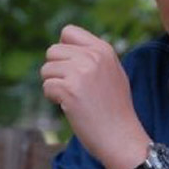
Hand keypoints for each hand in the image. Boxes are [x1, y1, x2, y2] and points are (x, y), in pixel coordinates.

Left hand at [40, 25, 148, 168]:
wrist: (121, 137)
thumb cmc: (115, 109)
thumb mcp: (112, 72)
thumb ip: (93, 57)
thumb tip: (64, 46)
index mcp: (103, 49)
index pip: (68, 32)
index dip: (63, 49)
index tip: (70, 67)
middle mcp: (93, 56)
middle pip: (53, 50)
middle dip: (55, 70)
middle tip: (70, 87)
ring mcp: (81, 72)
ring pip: (46, 69)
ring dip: (53, 85)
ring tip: (71, 98)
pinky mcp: (70, 90)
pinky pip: (47, 87)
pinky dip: (53, 99)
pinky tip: (69, 107)